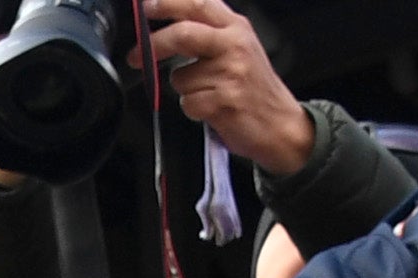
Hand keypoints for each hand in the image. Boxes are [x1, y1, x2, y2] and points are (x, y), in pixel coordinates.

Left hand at [143, 0, 316, 171]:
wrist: (282, 125)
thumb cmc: (254, 88)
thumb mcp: (239, 47)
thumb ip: (209, 31)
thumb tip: (166, 24)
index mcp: (236, 27)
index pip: (197, 3)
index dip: (166, 3)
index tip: (145, 8)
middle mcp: (234, 45)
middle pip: (183, 34)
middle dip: (153, 45)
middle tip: (136, 56)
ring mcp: (231, 73)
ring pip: (180, 77)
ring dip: (184, 89)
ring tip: (207, 94)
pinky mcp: (225, 101)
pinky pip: (188, 103)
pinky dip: (193, 109)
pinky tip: (212, 110)